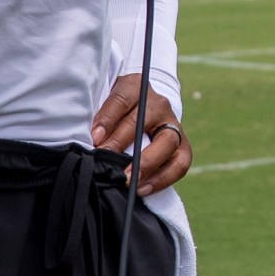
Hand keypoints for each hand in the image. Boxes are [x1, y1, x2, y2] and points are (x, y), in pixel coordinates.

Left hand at [91, 73, 190, 194]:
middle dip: (123, 142)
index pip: (122, 99)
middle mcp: (158, 104)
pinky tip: (143, 188)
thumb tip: (91, 142)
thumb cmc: (116, 110)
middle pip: (144, 120)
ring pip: (167, 142)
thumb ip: (100, 117)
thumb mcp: (106, 102)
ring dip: (146, 164)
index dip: (108, 118)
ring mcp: (173, 124)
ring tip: (128, 181)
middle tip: (106, 161)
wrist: (144, 109)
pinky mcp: (182, 144)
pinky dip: (163, 178)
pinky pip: (180, 162)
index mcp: (136, 87)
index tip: (94, 137)